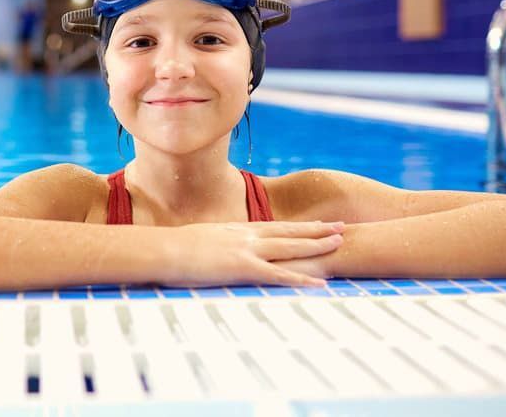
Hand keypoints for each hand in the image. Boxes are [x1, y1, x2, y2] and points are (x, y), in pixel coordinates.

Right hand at [160, 220, 343, 287]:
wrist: (164, 249)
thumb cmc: (176, 248)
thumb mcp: (203, 240)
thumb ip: (218, 243)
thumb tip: (221, 249)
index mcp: (238, 230)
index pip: (276, 226)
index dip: (299, 226)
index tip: (317, 223)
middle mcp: (247, 235)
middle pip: (289, 231)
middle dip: (317, 229)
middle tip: (341, 226)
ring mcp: (246, 250)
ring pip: (290, 246)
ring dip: (316, 245)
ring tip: (339, 243)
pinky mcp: (242, 267)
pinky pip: (278, 275)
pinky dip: (300, 279)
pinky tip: (318, 283)